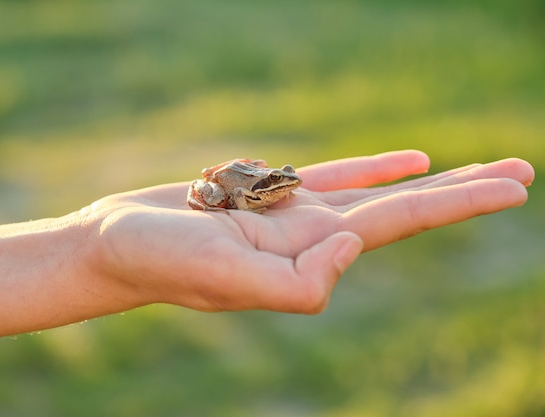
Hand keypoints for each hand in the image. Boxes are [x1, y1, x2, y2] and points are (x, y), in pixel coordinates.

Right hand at [83, 150, 533, 314]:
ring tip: (477, 169)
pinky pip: (333, 175)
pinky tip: (408, 160)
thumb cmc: (160, 262)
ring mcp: (292, 214)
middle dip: (466, 191)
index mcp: (310, 256)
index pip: (403, 223)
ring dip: (430, 179)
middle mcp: (312, 237)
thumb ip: (299, 283)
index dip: (461, 201)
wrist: (117, 246)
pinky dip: (374, 167)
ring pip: (377, 190)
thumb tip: (354, 245)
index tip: (516, 186)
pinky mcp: (266, 194)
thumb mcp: (227, 282)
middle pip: (407, 209)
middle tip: (523, 173)